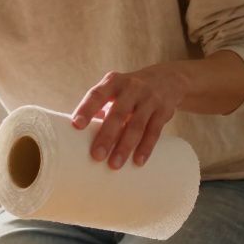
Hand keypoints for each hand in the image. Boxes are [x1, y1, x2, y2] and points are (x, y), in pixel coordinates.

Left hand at [70, 65, 188, 169]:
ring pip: (136, 125)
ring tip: (114, 165)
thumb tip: (81, 134)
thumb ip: (100, 110)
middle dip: (107, 136)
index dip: (86, 109)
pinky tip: (138, 162)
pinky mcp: (164, 111)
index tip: (76, 125)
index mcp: (113, 82)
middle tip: (96, 156)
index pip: (97, 95)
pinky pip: (154, 132)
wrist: (167, 79)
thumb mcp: (115, 90)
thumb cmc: (129, 91)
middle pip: (118, 113)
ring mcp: (150, 99)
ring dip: (125, 146)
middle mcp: (132, 88)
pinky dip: (146, 148)